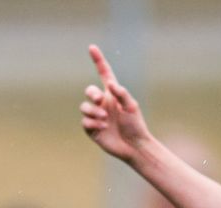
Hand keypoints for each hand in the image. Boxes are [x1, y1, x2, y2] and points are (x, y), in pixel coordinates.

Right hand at [80, 44, 151, 163]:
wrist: (133, 146)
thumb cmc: (135, 125)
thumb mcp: (131, 107)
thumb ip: (121, 93)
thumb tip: (110, 84)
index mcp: (113, 94)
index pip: (103, 73)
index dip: (98, 60)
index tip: (92, 47)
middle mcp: (103, 103)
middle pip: (89, 91)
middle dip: (92, 94)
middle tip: (100, 101)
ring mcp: (96, 116)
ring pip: (84, 107)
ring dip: (93, 112)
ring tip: (105, 120)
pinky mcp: (91, 129)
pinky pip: (85, 122)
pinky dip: (93, 124)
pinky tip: (103, 128)